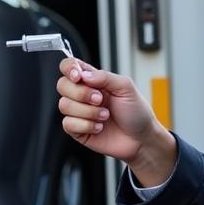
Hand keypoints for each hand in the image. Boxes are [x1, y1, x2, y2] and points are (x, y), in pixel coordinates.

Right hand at [55, 59, 176, 183]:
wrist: (141, 138)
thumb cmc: (136, 112)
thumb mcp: (125, 87)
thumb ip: (104, 77)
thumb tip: (84, 75)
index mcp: (93, 80)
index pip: (69, 66)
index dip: (69, 68)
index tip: (78, 77)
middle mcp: (83, 94)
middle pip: (62, 85)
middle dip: (81, 93)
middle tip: (100, 99)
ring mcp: (79, 112)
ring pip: (64, 105)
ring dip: (87, 111)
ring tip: (105, 116)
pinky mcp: (78, 130)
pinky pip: (68, 124)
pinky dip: (86, 125)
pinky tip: (99, 127)